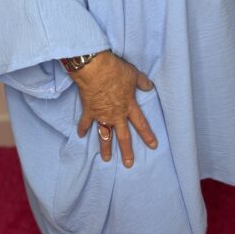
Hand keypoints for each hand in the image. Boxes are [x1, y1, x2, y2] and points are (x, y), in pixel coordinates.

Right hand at [69, 51, 156, 167]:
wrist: (95, 69)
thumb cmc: (116, 71)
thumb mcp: (133, 74)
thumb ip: (142, 82)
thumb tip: (150, 86)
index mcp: (129, 106)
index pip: (141, 124)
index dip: (148, 135)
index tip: (153, 146)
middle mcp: (116, 115)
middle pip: (123, 137)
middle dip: (126, 151)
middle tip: (129, 164)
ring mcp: (102, 115)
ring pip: (105, 135)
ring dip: (105, 147)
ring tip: (106, 159)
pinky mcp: (89, 111)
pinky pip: (85, 122)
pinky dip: (83, 128)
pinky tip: (80, 135)